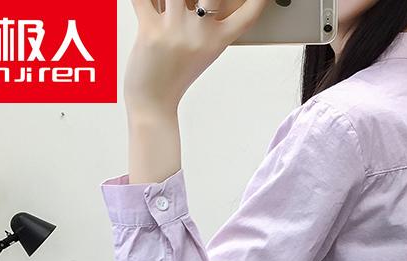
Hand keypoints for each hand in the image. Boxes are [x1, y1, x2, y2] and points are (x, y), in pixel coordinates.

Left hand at [125, 0, 269, 119]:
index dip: (260, 0)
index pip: (248, 14)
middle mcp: (201, 34)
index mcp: (218, 41)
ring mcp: (176, 30)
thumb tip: (198, 3)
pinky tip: (146, 3)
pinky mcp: (150, 30)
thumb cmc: (175, 75)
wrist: (153, 103)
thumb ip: (204, 22)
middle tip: (200, 2)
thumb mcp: (201, 51)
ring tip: (167, 4)